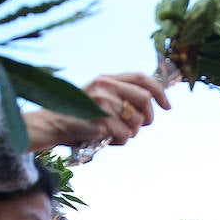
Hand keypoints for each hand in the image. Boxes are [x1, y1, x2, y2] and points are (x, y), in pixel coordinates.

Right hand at [24, 72, 170, 150]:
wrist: (51, 126)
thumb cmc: (79, 116)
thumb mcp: (99, 99)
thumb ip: (121, 97)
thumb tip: (151, 105)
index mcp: (107, 79)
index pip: (142, 78)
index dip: (160, 92)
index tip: (168, 107)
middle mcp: (106, 86)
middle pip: (145, 99)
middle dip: (148, 117)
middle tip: (138, 126)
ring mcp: (102, 102)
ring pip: (137, 121)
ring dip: (130, 132)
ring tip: (114, 133)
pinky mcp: (100, 120)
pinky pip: (125, 135)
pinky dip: (119, 141)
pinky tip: (104, 138)